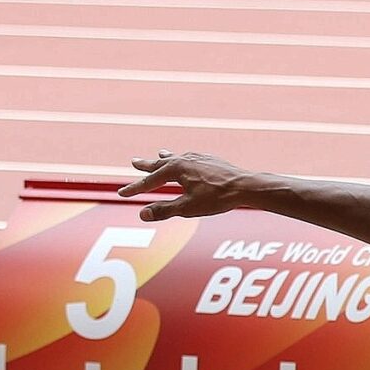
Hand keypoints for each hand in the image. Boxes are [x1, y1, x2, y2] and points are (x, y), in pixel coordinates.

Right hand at [119, 151, 255, 221]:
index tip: (122, 194)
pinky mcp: (212, 160)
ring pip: (177, 157)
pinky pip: (192, 158)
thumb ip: (164, 210)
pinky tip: (190, 161)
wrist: (247, 186)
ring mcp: (199, 158)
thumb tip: (142, 214)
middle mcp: (185, 159)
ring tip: (160, 155)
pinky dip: (184, 159)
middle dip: (147, 165)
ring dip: (166, 158)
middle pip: (161, 163)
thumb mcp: (188, 208)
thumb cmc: (218, 198)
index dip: (135, 188)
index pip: (149, 181)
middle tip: (134, 162)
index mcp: (175, 169)